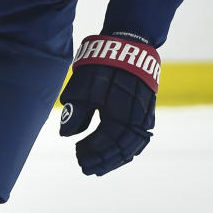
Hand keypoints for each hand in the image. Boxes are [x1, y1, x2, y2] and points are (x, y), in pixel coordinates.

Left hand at [59, 34, 158, 175]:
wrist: (127, 45)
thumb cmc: (101, 65)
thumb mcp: (82, 87)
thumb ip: (76, 113)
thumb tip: (65, 135)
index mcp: (120, 114)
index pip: (105, 142)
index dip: (91, 152)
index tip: (77, 157)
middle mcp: (136, 118)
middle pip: (121, 149)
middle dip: (103, 160)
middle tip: (85, 168)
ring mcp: (145, 114)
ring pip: (133, 145)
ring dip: (116, 157)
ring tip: (99, 166)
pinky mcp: (147, 110)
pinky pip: (139, 136)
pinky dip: (128, 147)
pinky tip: (117, 152)